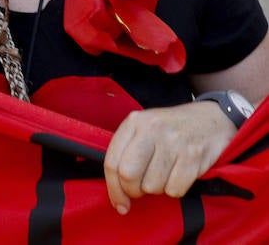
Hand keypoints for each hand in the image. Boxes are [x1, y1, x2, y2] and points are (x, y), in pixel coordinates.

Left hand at [104, 101, 235, 214]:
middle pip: (128, 175)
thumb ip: (126, 152)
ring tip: (163, 174)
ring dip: (156, 189)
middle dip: (132, 191)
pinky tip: (178, 174)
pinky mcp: (193, 157)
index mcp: (134, 122)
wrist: (211, 120)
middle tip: (141, 189)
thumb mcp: (144, 129)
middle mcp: (151, 129)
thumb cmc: (171, 129)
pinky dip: (175, 189)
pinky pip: (174, 190)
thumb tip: (116, 191)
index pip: (112, 161)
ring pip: (151, 186)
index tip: (119, 203)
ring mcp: (173, 142)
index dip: (113, 189)